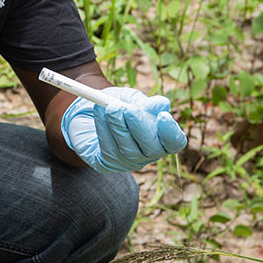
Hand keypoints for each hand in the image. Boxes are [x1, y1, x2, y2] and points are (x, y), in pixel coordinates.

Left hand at [61, 87, 186, 172]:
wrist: (87, 113)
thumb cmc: (117, 106)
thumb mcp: (130, 99)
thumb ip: (144, 102)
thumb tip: (162, 104)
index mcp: (160, 138)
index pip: (175, 142)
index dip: (171, 132)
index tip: (163, 115)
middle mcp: (147, 154)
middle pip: (152, 148)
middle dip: (140, 127)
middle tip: (129, 109)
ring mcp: (127, 162)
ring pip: (127, 149)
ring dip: (118, 126)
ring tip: (110, 107)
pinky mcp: (106, 163)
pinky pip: (107, 149)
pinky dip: (103, 129)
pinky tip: (99, 113)